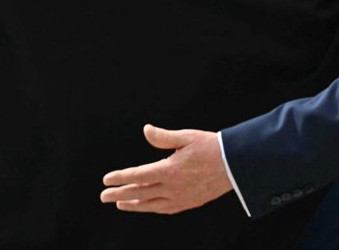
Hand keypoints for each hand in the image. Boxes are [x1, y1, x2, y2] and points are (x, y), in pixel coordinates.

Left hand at [100, 125, 230, 213]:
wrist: (235, 165)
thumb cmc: (211, 147)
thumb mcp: (186, 137)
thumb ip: (163, 137)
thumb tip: (146, 130)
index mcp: (169, 170)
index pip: (138, 175)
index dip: (120, 177)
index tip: (106, 179)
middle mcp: (172, 188)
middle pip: (139, 193)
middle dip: (119, 194)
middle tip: (104, 196)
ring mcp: (180, 197)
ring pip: (150, 205)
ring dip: (133, 204)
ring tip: (120, 204)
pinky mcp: (189, 202)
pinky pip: (165, 209)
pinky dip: (152, 208)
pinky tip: (147, 207)